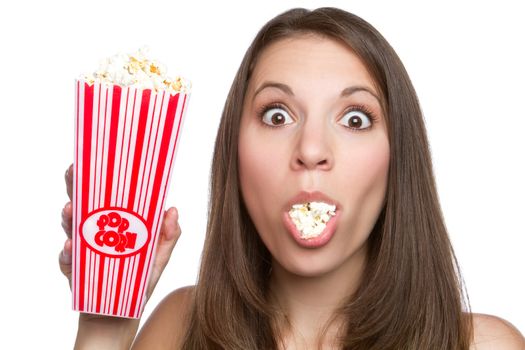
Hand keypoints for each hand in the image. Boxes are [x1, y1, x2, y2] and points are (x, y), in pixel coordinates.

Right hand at [59, 163, 181, 301]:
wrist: (122, 311)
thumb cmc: (140, 279)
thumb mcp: (159, 257)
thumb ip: (169, 236)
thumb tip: (173, 210)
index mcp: (116, 223)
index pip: (107, 195)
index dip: (101, 177)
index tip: (98, 160)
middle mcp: (96, 230)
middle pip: (82, 203)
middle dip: (76, 186)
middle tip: (74, 172)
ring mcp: (82, 247)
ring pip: (70, 226)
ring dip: (69, 216)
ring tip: (70, 210)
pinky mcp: (73, 267)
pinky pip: (68, 257)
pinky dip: (68, 251)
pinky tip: (72, 246)